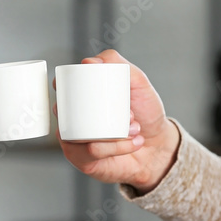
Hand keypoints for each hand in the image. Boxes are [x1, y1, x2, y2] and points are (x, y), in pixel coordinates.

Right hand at [54, 50, 179, 193]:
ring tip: (135, 128)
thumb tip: (89, 61)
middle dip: (97, 110)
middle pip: (62, 110)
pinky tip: (133, 142)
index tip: (88, 85)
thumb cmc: (145, 114)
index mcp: (83, 98)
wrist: (158, 146)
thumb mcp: (138, 84)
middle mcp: (74, 118)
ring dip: (112, 132)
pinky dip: (116, 146)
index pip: (61, 88)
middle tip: (130, 114)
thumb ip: (120, 65)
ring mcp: (76, 140)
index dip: (64, 84)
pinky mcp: (82, 160)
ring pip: (79, 132)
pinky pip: (91, 151)